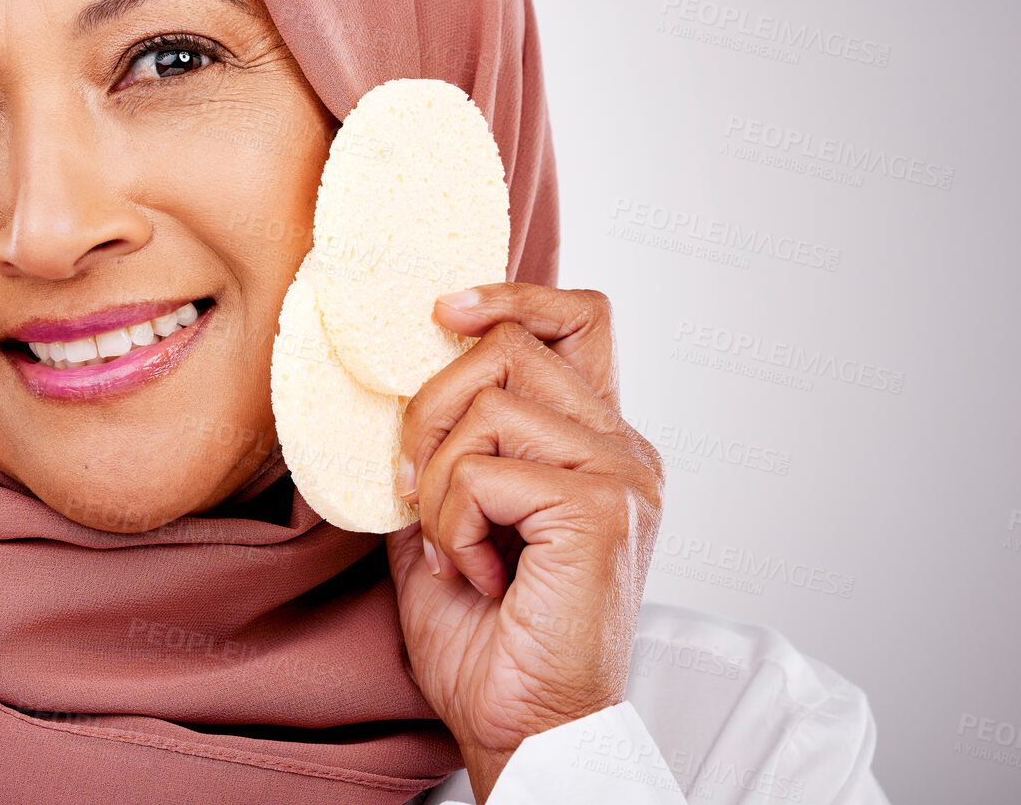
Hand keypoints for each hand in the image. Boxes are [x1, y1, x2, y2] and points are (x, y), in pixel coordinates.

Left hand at [384, 283, 664, 801]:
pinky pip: (485, 469)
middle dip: (431, 409)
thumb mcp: (449, 519)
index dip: (510, 294)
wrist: (523, 726)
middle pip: (511, 343)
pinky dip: (452, 522)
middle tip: (418, 489)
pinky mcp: (603, 509)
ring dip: (437, 479)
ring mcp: (621, 474)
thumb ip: (445, 448)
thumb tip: (398, 386)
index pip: (579, 317)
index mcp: (597, 442)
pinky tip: (478, 572)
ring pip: (488, 402)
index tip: (442, 314)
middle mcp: (622, 447)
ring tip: (456, 545)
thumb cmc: (489, 638)